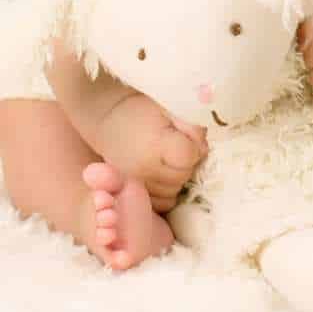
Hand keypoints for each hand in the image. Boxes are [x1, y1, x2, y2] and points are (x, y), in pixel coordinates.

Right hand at [92, 92, 207, 212]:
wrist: (108, 119)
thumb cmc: (142, 108)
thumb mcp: (169, 108)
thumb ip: (191, 126)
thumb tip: (203, 149)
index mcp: (154, 145)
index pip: (189, 157)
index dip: (194, 148)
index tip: (188, 139)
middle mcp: (144, 170)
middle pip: (182, 176)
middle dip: (187, 164)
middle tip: (179, 148)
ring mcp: (136, 185)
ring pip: (173, 192)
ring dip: (177, 178)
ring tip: (170, 160)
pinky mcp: (131, 193)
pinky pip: (161, 203)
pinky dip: (167, 191)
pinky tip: (163, 174)